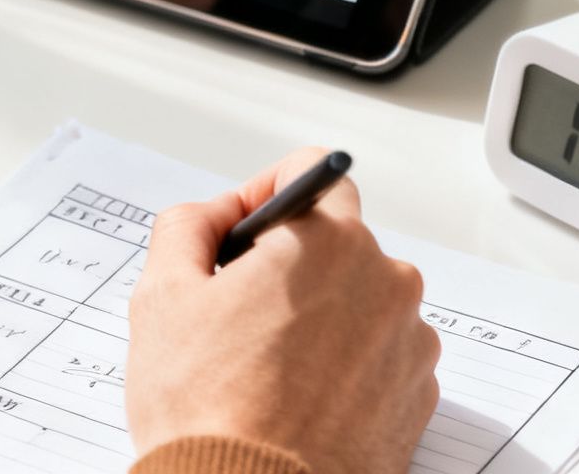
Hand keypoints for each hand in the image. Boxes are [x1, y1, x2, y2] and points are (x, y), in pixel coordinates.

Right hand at [126, 147, 440, 473]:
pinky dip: (341, 363)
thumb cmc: (208, 406)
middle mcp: (386, 281)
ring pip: (357, 299)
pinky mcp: (417, 396)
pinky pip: (377, 354)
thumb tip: (213, 215)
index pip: (310, 173)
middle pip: (334, 241)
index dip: (260, 194)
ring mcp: (409, 342)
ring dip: (317, 315)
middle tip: (234, 310)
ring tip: (263, 365)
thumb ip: (186, 226)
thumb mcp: (162, 294)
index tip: (238, 232)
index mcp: (327, 241)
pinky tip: (295, 396)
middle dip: (285, 262)